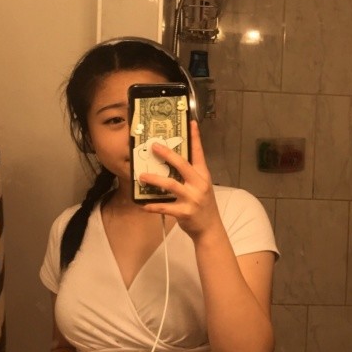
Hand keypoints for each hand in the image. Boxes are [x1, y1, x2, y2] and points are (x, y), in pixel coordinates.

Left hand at [140, 121, 223, 239]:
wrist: (210, 228)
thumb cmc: (203, 205)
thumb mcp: (201, 187)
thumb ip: (190, 175)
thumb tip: (171, 162)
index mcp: (203, 175)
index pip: (199, 153)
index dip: (195, 137)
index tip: (191, 122)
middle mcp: (199, 184)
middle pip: (182, 165)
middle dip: (167, 154)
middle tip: (153, 146)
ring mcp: (192, 198)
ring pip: (170, 185)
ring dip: (154, 179)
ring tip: (141, 176)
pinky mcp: (185, 212)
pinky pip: (165, 207)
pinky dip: (153, 206)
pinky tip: (143, 205)